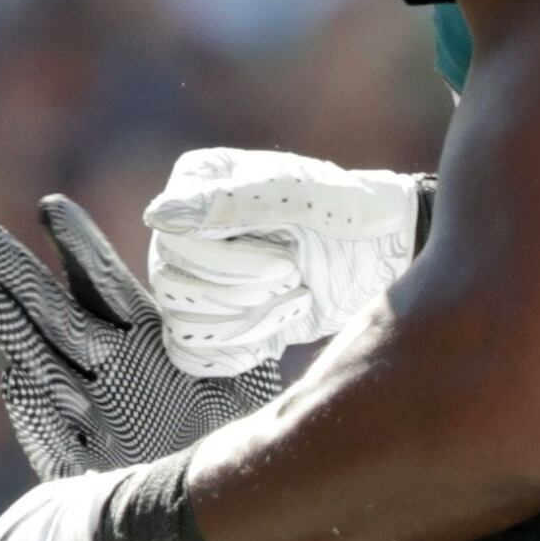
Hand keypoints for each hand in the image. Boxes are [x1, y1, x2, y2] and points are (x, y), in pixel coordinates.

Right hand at [0, 196, 286, 483]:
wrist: (222, 514)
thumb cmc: (237, 435)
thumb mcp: (245, 376)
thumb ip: (234, 332)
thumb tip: (251, 270)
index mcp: (146, 337)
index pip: (103, 282)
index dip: (77, 248)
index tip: (51, 207)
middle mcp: (107, 366)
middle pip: (55, 312)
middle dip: (19, 275)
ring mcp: (85, 408)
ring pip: (37, 358)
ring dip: (6, 327)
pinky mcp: (72, 455)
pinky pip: (42, 419)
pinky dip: (22, 389)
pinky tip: (2, 360)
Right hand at [142, 148, 433, 378]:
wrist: (382, 253)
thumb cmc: (345, 211)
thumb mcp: (300, 196)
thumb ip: (231, 202)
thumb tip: (157, 215)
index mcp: (195, 184)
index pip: (175, 243)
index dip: (230, 265)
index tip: (287, 260)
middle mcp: (183, 229)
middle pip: (174, 288)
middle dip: (245, 294)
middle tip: (294, 276)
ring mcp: (194, 276)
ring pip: (185, 325)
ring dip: (251, 322)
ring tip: (295, 296)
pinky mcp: (214, 318)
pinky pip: (193, 356)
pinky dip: (240, 350)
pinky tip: (280, 326)